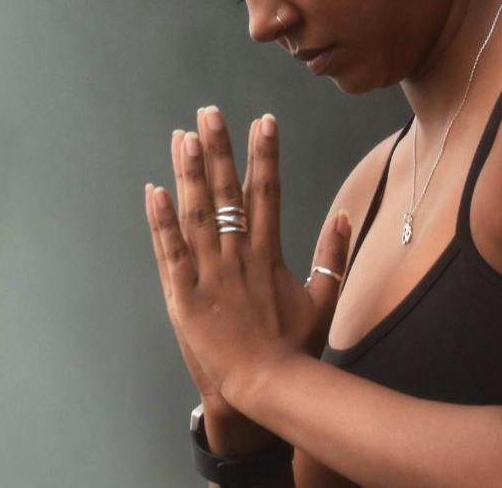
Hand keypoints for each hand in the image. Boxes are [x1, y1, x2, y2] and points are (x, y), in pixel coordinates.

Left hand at [145, 108, 351, 410]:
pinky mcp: (186, 294)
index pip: (267, 191)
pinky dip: (162, 221)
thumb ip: (333, 255)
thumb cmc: (296, 349)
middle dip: (218, 149)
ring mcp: (211, 273)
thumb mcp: (323, 299)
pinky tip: (155, 190)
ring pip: (197, 212)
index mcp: (268, 254)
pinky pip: (172, 250)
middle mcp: (238, 256)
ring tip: (183, 136)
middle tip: (209, 111)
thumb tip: (346, 215)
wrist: (270, 388)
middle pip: (228, 191)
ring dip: (189, 173)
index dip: (264, 154)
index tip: (264, 120)